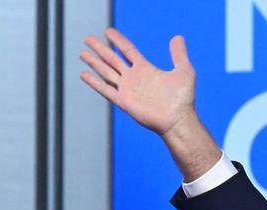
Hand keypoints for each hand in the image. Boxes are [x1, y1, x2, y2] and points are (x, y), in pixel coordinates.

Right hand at [80, 28, 195, 137]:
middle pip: (112, 59)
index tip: (108, 31)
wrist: (178, 120)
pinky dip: (94, 82)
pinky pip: (106, 90)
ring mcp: (128, 90)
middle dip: (100, 49)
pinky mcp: (124, 102)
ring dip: (94, 62)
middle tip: (88, 38)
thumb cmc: (183, 99)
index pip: (127, 50)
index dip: (118, 40)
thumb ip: (179, 54)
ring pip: (106, 72)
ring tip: (82, 53)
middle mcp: (134, 78)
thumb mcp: (184, 71)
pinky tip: (83, 74)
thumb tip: (178, 37)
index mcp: (145, 69)